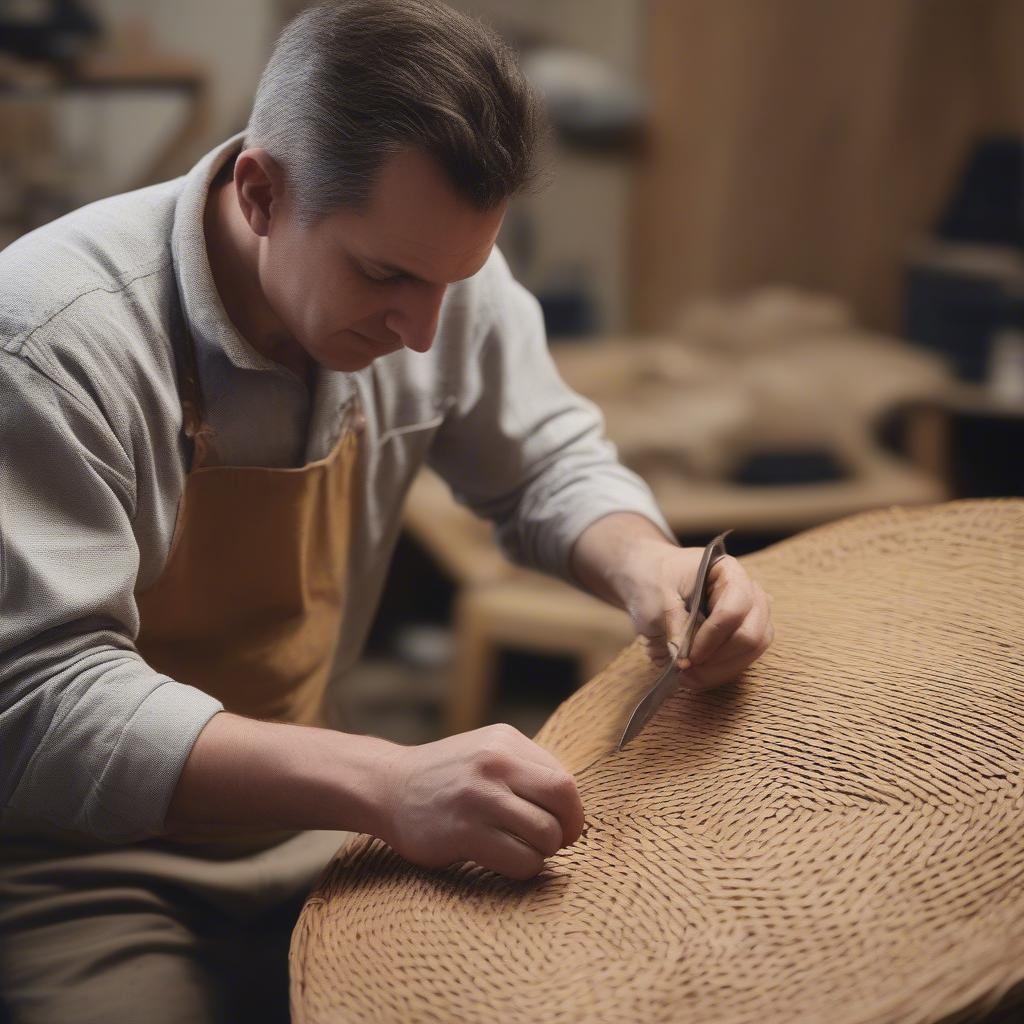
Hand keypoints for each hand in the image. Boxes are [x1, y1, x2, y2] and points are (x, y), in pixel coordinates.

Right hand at [374, 724, 584, 879]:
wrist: (388, 786)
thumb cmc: (447, 776)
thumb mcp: (486, 752)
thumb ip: (525, 768)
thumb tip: (571, 804)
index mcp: (504, 742)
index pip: (563, 780)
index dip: (571, 810)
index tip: (562, 824)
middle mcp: (494, 764)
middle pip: (563, 801)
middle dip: (567, 829)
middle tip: (554, 841)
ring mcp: (479, 798)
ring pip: (546, 834)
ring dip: (544, 851)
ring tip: (525, 849)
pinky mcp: (464, 833)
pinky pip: (520, 860)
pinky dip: (524, 867)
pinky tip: (506, 860)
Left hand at [621, 537, 773, 689]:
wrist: (650, 576)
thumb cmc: (654, 579)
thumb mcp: (655, 599)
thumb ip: (674, 625)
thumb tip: (686, 658)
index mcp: (728, 572)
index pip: (732, 611)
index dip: (711, 639)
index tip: (687, 657)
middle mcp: (748, 591)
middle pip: (751, 634)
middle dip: (718, 659)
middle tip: (687, 670)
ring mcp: (751, 613)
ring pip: (752, 651)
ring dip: (720, 670)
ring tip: (688, 676)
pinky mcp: (743, 633)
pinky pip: (744, 658)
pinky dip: (720, 671)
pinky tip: (696, 675)